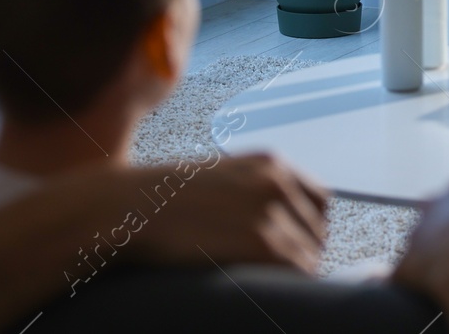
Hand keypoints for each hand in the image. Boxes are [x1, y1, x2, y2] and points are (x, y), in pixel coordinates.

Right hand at [117, 153, 330, 273]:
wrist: (128, 208)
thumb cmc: (165, 200)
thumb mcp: (221, 178)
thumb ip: (257, 191)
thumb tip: (287, 226)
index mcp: (270, 163)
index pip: (320, 200)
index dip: (308, 226)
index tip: (293, 243)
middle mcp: (277, 182)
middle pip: (317, 230)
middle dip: (299, 251)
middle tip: (269, 269)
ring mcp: (270, 210)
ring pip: (310, 254)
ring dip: (292, 272)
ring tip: (259, 278)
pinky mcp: (260, 241)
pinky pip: (298, 271)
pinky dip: (286, 283)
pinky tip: (260, 285)